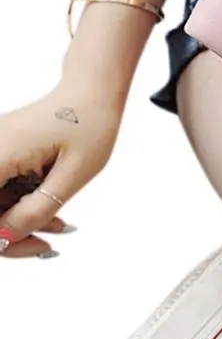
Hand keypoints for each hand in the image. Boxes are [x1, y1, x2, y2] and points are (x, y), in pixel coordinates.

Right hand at [0, 79, 121, 257]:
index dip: (2, 239)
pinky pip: (2, 189)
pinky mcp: (0, 153)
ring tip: (59, 227)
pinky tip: (52, 212)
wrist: (95, 90)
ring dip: (21, 221)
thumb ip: (36, 211)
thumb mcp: (72, 174)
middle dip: (13, 233)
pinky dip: (24, 204)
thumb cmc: (90, 122)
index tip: (36, 248)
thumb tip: (4, 241)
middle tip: (47, 246)